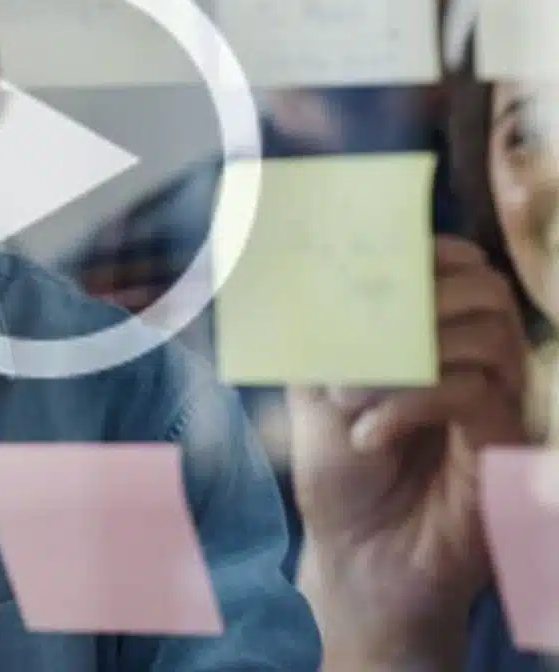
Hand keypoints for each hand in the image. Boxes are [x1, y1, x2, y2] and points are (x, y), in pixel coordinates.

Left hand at [290, 236, 528, 667]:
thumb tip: (303, 265)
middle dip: (417, 300)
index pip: (462, 269)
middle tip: (359, 337)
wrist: (360, 556)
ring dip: (406, 355)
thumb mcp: (318, 388)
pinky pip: (477, 391)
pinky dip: (413, 400)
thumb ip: (324, 331)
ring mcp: (501, 401)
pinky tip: (369, 432)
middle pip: (486, 292)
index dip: (431, 253)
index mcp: (439, 337)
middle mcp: (480, 361)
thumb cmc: (341, 470)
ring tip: (348, 394)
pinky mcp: (506, 443)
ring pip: (485, 335)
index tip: (385, 260)